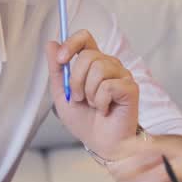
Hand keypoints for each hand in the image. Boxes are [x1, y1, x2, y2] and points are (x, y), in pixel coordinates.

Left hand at [46, 29, 139, 157]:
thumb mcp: (62, 95)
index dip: (71, 44)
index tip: (61, 59)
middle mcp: (109, 65)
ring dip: (89, 93)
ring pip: (98, 69)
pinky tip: (105, 110)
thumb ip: (57, 70)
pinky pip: (108, 86)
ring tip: (94, 105)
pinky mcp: (130, 87)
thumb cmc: (86, 122)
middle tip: (79, 98)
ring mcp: (122, 75)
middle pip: (88, 56)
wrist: (101, 143)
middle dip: (76, 81)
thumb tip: (51, 43)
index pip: (85, 38)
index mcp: (93, 63)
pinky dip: (101, 102)